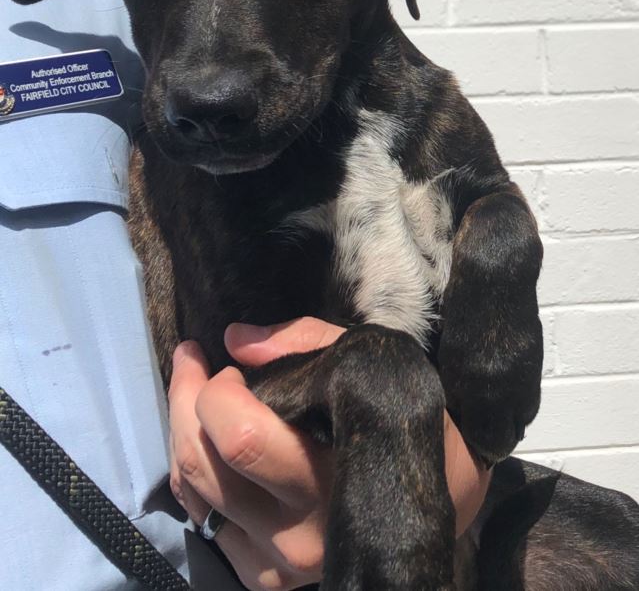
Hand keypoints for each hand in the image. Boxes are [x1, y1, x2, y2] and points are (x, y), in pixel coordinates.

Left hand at [168, 318, 490, 590]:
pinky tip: (209, 447)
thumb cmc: (405, 414)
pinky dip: (197, 481)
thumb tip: (233, 340)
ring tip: (196, 396)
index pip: (237, 436)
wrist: (443, 491)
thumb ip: (302, 342)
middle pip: (202, 465)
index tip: (224, 361)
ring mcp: (283, 563)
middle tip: (193, 362)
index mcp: (328, 478)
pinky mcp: (271, 576)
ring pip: (194, 496)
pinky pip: (206, 527)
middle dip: (185, 401)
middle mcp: (300, 533)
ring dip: (183, 435)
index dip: (214, 388)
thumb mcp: (368, 359)